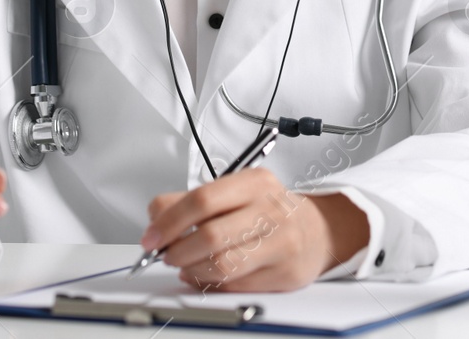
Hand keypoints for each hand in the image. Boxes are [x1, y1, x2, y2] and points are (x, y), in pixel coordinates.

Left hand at [143, 169, 368, 291]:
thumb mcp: (235, 192)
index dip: (169, 221)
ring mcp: (281, 243)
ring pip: (222, 265)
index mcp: (254, 182)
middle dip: (178, 250)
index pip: (202, 199)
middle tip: (165, 255)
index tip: (151, 237)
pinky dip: (211, 283)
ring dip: (193, 270)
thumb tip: (155, 218)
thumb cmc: (267, 210)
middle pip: (211, 234)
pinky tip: (206, 275)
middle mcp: (271, 209)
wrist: (317, 230)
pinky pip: (236, 285)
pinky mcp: (285, 273)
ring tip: (186, 266)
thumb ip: (192, 200)